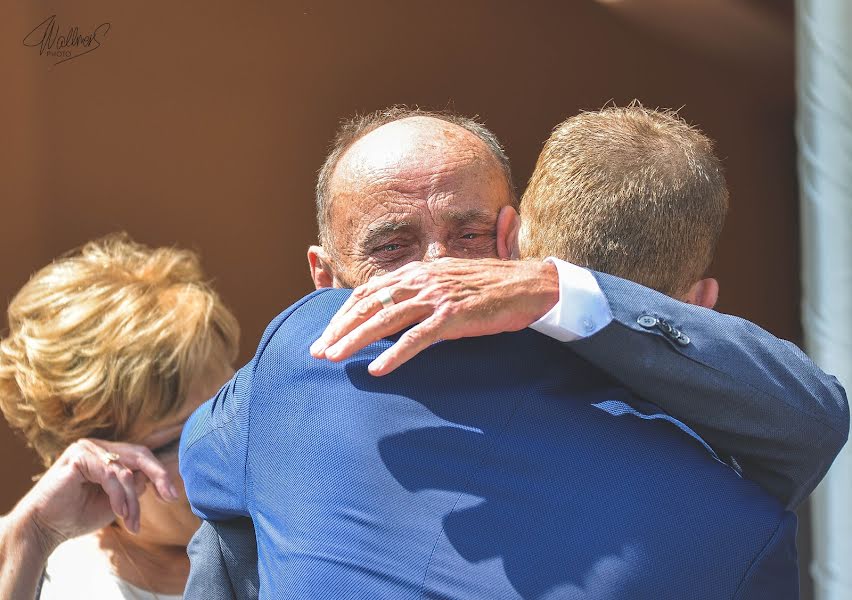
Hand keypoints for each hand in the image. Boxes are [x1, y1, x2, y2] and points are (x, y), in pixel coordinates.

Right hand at [9, 438, 178, 550]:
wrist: (45, 528)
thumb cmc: (77, 515)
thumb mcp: (116, 502)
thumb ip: (132, 487)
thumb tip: (152, 479)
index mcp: (108, 455)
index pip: (141, 457)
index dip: (159, 473)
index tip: (173, 495)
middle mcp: (99, 447)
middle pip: (139, 455)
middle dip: (158, 476)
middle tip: (170, 497)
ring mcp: (87, 448)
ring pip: (125, 471)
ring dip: (131, 500)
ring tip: (131, 522)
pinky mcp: (78, 456)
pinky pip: (109, 475)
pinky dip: (118, 495)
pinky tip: (119, 513)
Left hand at [310, 258, 559, 375]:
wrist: (530, 285)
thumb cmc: (491, 288)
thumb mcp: (448, 284)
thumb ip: (420, 294)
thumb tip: (396, 310)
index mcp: (418, 271)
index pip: (369, 291)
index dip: (344, 313)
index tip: (327, 333)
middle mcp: (422, 280)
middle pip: (369, 304)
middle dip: (339, 328)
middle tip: (317, 351)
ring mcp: (437, 297)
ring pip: (385, 319)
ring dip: (355, 340)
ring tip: (334, 358)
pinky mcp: (454, 316)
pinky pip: (418, 337)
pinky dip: (395, 354)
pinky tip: (377, 370)